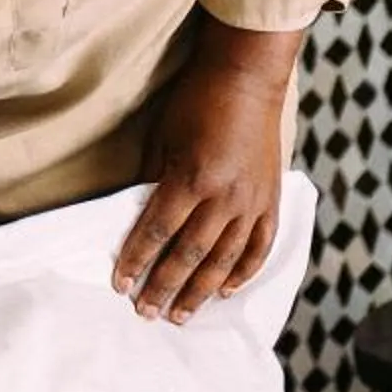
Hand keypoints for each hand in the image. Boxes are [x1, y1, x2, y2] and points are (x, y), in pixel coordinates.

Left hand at [113, 31, 297, 323]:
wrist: (248, 76)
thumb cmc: (197, 100)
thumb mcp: (163, 137)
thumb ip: (152, 180)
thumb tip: (137, 219)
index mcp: (193, 178)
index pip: (158, 231)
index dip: (137, 261)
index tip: (120, 286)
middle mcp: (225, 196)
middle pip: (189, 255)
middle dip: (164, 287)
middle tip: (146, 313)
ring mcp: (252, 201)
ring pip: (224, 260)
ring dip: (200, 291)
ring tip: (180, 315)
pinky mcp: (271, 199)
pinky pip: (260, 246)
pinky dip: (244, 272)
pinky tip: (227, 291)